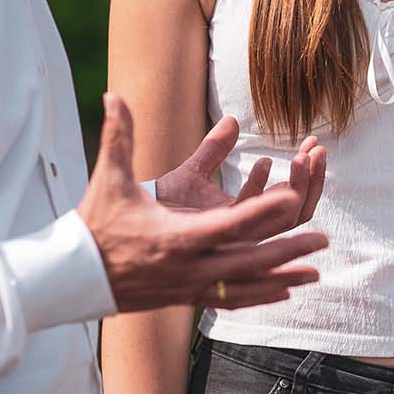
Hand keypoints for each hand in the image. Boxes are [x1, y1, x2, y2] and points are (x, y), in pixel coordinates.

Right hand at [80, 93, 326, 312]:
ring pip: (245, 286)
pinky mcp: (185, 298)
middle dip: (288, 250)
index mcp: (175, 236)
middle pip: (249, 261)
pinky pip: (230, 299)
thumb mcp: (109, 180)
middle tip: (322, 242)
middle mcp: (187, 266)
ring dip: (282, 277)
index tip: (293, 198)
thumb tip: (114, 94)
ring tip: (315, 273)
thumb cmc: (95, 226)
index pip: (229, 225)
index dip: (263, 211)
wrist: (70, 278)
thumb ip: (120, 137)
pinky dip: (259, 295)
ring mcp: (188, 287)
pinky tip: (284, 292)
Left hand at [154, 117, 326, 223]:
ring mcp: (236, 236)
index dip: (305, 174)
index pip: (288, 202)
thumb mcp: (191, 172)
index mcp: (242, 218)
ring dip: (300, 185)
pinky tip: (262, 162)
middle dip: (311, 179)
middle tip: (317, 148)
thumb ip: (213, 149)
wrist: (127, 223)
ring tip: (304, 155)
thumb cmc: (157, 204)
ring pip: (285, 218)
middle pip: (294, 211)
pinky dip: (265, 192)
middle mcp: (244, 230)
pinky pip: (257, 221)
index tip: (311, 145)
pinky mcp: (222, 238)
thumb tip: (232, 119)